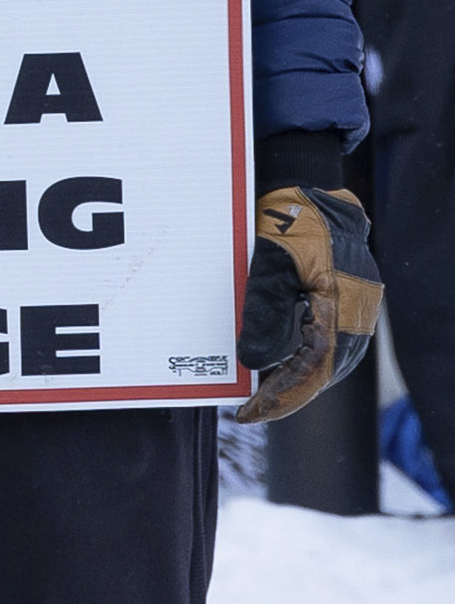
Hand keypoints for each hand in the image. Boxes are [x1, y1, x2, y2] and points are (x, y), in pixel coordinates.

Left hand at [239, 183, 374, 422]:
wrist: (312, 189)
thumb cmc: (291, 220)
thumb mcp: (270, 262)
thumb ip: (266, 311)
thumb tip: (254, 363)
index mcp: (340, 312)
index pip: (312, 372)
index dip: (282, 397)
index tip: (251, 413)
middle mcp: (352, 318)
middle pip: (321, 372)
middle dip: (287, 394)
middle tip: (251, 409)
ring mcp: (349, 312)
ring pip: (323, 360)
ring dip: (294, 378)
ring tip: (261, 394)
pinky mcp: (339, 303)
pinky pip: (323, 341)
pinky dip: (300, 358)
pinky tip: (276, 362)